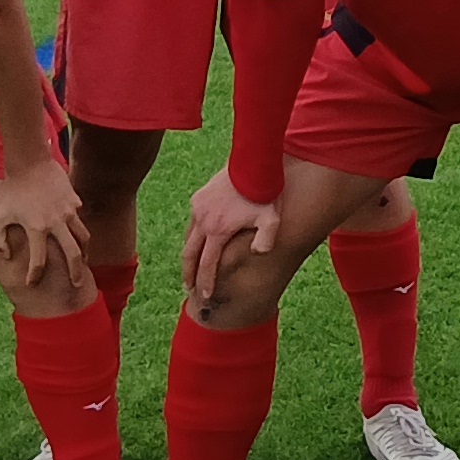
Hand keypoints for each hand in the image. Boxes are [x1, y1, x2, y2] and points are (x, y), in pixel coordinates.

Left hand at [0, 159, 87, 300]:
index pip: (38, 261)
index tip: (32, 283)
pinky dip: (79, 230)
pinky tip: (75, 234)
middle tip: (76, 284)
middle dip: (75, 272)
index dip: (34, 275)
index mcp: (36, 228)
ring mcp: (68, 211)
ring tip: (82, 260)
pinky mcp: (74, 201)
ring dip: (84, 252)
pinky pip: (80, 219)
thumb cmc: (11, 189)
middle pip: (73, 254)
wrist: (29, 161)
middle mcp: (56, 223)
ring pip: (83, 237)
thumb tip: (7, 255)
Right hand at [183, 169, 282, 308]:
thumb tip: (258, 253)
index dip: (205, 282)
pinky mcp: (198, 197)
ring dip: (189, 255)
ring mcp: (198, 208)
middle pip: (189, 254)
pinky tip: (197, 241)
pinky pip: (192, 222)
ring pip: (188, 238)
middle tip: (190, 288)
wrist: (253, 163)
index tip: (205, 296)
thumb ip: (266, 239)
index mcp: (217, 230)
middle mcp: (203, 221)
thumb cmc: (264, 193)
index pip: (207, 264)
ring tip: (190, 268)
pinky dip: (192, 236)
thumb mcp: (271, 219)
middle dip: (189, 274)